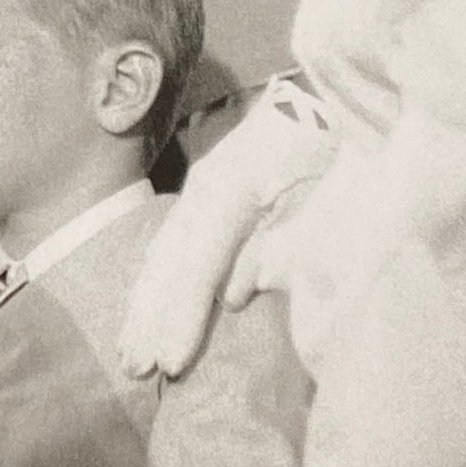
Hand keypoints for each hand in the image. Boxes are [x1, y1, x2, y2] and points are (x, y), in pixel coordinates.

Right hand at [118, 75, 335, 378]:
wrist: (330, 95)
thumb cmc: (336, 144)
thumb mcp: (323, 189)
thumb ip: (282, 242)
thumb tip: (234, 296)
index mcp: (235, 185)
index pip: (200, 259)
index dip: (182, 313)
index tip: (171, 362)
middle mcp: (205, 188)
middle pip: (170, 260)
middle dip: (151, 318)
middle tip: (138, 371)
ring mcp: (199, 188)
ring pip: (161, 253)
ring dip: (142, 305)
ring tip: (129, 355)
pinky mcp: (203, 193)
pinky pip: (167, 244)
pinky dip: (150, 282)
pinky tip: (138, 312)